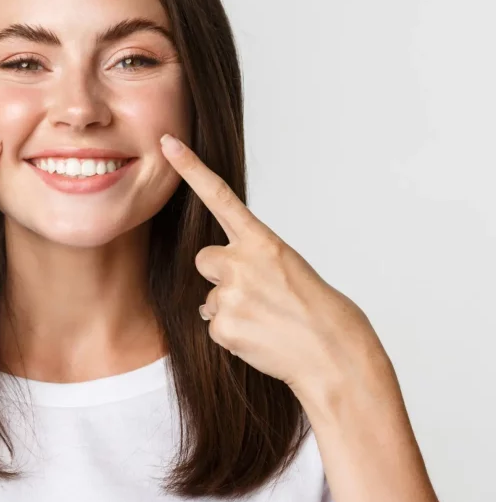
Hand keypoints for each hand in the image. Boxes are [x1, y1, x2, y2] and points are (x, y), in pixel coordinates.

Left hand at [159, 133, 386, 400]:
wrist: (334, 356)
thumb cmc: (319, 313)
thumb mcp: (290, 271)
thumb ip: (253, 264)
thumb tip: (216, 291)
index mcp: (264, 242)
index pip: (219, 197)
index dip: (191, 169)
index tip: (168, 144)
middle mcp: (242, 262)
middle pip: (205, 259)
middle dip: (221, 274)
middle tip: (255, 294)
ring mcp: (230, 294)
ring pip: (210, 298)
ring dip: (230, 308)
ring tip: (266, 321)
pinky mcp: (223, 326)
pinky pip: (214, 326)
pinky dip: (233, 334)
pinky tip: (260, 339)